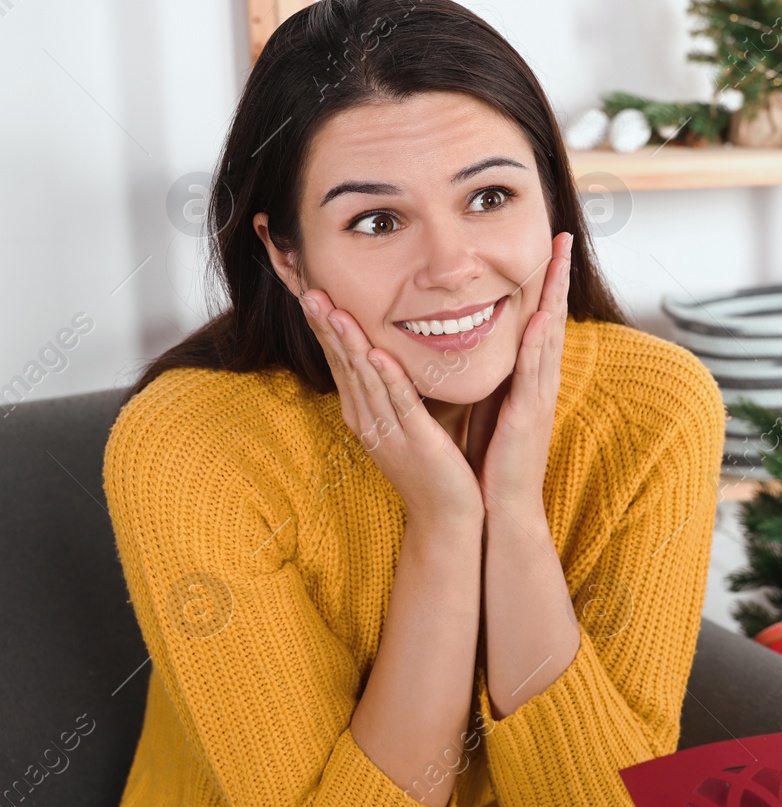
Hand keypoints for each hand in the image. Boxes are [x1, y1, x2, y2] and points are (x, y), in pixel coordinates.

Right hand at [299, 289, 482, 523]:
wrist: (447, 516)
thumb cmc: (434, 464)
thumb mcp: (409, 418)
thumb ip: (401, 386)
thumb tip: (399, 349)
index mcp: (364, 413)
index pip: (340, 362)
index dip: (325, 328)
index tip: (312, 292)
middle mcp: (367, 420)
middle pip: (343, 365)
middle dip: (326, 327)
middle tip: (309, 290)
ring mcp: (388, 432)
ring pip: (364, 380)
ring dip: (349, 344)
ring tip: (334, 311)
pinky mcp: (416, 442)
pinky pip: (400, 405)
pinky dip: (388, 379)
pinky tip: (377, 355)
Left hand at [466, 232, 571, 521]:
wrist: (501, 505)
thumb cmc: (493, 457)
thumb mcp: (492, 403)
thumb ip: (494, 373)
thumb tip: (477, 343)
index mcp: (530, 377)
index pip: (540, 320)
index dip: (545, 283)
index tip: (548, 248)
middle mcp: (541, 380)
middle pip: (553, 317)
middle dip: (559, 277)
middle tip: (563, 238)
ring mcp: (539, 395)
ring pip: (549, 335)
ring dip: (554, 297)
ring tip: (558, 262)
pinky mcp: (528, 414)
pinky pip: (534, 372)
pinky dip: (538, 344)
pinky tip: (540, 318)